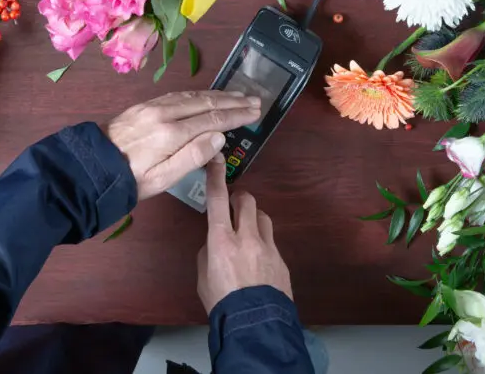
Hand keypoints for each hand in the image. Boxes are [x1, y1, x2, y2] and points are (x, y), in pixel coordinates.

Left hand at [107, 90, 259, 199]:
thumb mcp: (163, 179)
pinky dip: (198, 94)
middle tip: (255, 100)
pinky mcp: (145, 106)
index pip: (213, 119)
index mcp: (171, 133)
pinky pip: (178, 95)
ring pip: (193, 96)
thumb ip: (192, 157)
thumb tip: (219, 136)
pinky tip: (206, 96)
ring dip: (218, 95)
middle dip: (233, 101)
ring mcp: (153, 107)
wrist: (91, 167)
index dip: (236, 115)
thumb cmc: (131, 181)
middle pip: (206, 103)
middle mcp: (164, 114)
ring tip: (237, 96)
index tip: (255, 112)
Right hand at [197, 156, 292, 312]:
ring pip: (263, 217)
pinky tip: (257, 263)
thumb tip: (217, 242)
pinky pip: (271, 242)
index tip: (216, 159)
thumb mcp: (204, 275)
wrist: (255, 325)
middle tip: (234, 207)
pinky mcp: (281, 259)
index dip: (216, 177)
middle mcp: (247, 237)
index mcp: (221, 240)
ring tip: (246, 234)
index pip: (218, 199)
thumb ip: (210, 251)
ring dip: (254, 219)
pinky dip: (262, 245)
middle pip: (248, 201)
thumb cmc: (221, 302)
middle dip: (240, 199)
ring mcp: (268, 247)